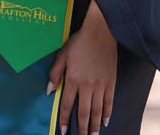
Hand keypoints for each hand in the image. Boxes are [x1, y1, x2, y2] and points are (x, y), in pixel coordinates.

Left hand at [48, 0, 116, 134]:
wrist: (100, 33)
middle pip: (84, 112)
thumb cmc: (79, 43)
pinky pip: (109, 101)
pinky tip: (105, 121)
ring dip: (95, 125)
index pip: (66, 104)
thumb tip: (48, 91)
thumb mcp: (62, 55)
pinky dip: (107, 113)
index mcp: (73, 79)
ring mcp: (100, 85)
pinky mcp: (111, 82)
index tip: (62, 130)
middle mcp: (87, 85)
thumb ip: (55, 74)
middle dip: (81, 127)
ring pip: (97, 110)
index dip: (64, 118)